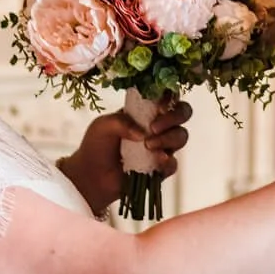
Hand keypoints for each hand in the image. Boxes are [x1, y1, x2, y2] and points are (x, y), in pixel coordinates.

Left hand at [58, 101, 193, 215]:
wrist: (91, 176)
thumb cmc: (96, 146)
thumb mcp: (103, 125)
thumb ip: (121, 122)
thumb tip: (143, 133)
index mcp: (145, 110)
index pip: (167, 96)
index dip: (170, 97)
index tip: (160, 106)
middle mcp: (157, 125)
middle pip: (182, 113)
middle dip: (174, 117)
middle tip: (154, 127)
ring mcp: (161, 146)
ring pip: (181, 136)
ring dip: (168, 139)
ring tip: (148, 146)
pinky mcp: (161, 168)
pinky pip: (173, 164)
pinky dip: (168, 161)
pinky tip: (156, 160)